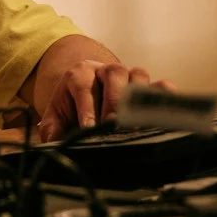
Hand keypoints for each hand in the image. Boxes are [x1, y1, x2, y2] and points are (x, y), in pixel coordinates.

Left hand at [37, 62, 174, 141]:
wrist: (83, 98)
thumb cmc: (70, 111)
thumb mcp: (55, 120)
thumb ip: (52, 132)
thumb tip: (57, 145)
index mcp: (80, 74)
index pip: (84, 86)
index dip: (87, 109)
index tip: (89, 129)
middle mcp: (106, 70)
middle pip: (114, 73)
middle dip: (114, 101)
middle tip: (113, 126)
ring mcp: (129, 76)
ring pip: (138, 75)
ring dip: (138, 98)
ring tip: (136, 122)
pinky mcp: (147, 87)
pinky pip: (161, 86)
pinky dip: (165, 98)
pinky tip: (164, 115)